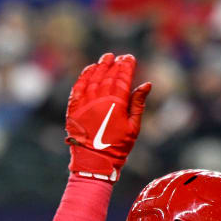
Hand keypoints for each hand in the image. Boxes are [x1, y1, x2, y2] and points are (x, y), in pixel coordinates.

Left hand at [64, 52, 150, 181]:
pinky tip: (89, 70)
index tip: (129, 58)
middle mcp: (99, 101)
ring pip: (92, 79)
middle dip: (113, 64)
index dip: (126, 66)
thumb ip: (138, 104)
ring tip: (105, 59)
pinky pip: (78, 88)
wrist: (94, 162)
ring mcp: (85, 104)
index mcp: (116, 105)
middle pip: (107, 76)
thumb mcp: (133, 127)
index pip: (122, 78)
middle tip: (117, 57)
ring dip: (99, 67)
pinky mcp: (74, 109)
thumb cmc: (117, 147)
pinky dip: (84, 77)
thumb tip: (146, 84)